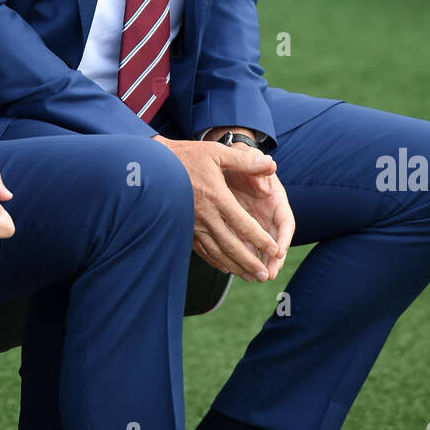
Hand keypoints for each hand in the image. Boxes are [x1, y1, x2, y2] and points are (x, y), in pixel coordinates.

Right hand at [153, 137, 279, 280]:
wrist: (154, 165)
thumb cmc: (187, 157)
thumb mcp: (217, 153)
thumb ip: (245, 161)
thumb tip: (271, 164)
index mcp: (217, 197)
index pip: (243, 224)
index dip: (260, 239)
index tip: (275, 250)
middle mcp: (205, 215)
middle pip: (231, 245)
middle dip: (249, 262)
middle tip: (264, 275)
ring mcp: (193, 224)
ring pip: (216, 252)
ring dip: (234, 266)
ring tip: (249, 276)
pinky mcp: (184, 228)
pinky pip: (201, 250)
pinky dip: (215, 261)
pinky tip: (225, 267)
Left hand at [223, 166, 293, 280]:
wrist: (224, 162)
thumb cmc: (239, 159)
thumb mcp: (247, 160)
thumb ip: (258, 165)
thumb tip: (270, 165)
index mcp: (275, 200)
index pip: (286, 222)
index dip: (284, 238)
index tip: (279, 251)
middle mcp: (268, 215)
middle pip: (275, 241)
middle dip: (273, 259)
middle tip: (269, 275)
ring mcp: (254, 222)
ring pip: (259, 247)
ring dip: (258, 263)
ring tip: (255, 277)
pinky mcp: (239, 226)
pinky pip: (242, 245)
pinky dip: (240, 257)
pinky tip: (234, 269)